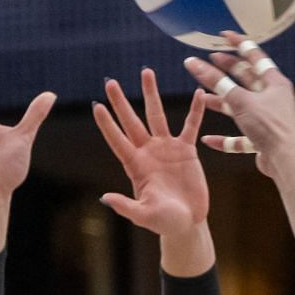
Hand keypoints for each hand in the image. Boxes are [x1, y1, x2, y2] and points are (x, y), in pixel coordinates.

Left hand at [93, 68, 209, 236]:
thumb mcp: (143, 215)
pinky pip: (190, 126)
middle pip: (131, 121)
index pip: (117, 140)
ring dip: (152, 94)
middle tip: (110, 81)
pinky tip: (197, 93)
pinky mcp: (187, 150)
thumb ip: (125, 206)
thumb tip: (104, 198)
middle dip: (120, 102)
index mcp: (135, 166)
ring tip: (146, 72)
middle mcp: (148, 152)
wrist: (187, 223)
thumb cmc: (163, 222)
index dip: (107, 124)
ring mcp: (167, 149)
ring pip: (157, 115)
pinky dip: (195, 111)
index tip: (96, 105)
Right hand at [182, 32, 294, 178]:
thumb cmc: (268, 126)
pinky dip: (225, 138)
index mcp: (274, 83)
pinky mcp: (262, 139)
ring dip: (222, 103)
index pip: (255, 56)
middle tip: (210, 61)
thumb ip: (216, 82)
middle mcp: (273, 98)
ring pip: (240, 107)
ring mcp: (267, 119)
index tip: (223, 35)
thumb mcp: (240, 100)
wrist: (285, 160)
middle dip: (227, 70)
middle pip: (247, 79)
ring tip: (203, 97)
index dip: (238, 43)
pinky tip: (209, 139)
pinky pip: (240, 136)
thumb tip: (194, 63)